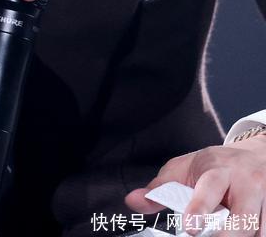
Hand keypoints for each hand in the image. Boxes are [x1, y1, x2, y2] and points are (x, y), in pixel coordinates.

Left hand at [125, 135, 265, 234]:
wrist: (256, 156)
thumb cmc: (217, 166)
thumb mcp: (186, 168)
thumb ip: (160, 187)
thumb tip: (132, 201)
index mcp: (220, 169)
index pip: (210, 188)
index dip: (201, 208)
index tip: (191, 226)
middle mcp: (248, 184)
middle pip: (242, 221)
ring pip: (259, 232)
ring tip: (224, 234)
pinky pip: (265, 234)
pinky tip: (244, 236)